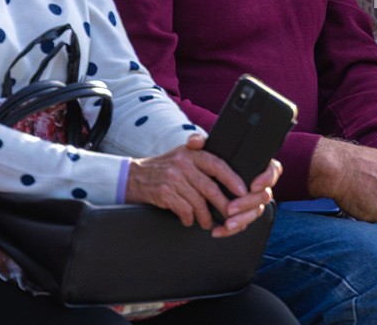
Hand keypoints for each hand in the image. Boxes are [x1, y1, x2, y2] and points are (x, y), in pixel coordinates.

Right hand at [126, 136, 275, 237]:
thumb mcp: (182, 154)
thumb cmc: (164, 167)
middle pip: (210, 187)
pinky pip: (184, 209)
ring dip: (205, 216)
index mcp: (191, 153)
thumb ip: (201, 154)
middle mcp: (182, 163)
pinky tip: (189, 220)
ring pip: (198, 202)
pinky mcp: (163, 193)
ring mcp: (172, 178)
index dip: (232, 178)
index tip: (242, 191)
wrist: (133, 177)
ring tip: (208, 222)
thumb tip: (227, 166)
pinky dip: (189, 218)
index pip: (217, 164)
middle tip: (231, 214)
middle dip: (223, 204)